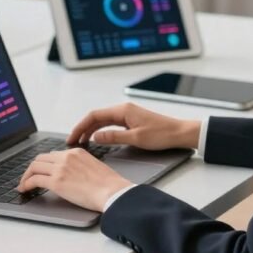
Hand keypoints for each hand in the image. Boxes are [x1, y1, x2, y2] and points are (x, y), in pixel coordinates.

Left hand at [17, 148, 132, 211]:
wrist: (113, 192)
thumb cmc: (109, 184)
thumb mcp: (93, 166)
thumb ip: (80, 165)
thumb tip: (71, 174)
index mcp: (76, 152)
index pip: (53, 155)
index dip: (44, 164)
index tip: (41, 170)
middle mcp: (66, 157)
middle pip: (41, 158)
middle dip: (32, 168)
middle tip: (29, 177)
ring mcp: (60, 168)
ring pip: (34, 167)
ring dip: (26, 176)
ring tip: (24, 184)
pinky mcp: (56, 182)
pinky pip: (34, 180)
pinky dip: (26, 184)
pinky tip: (24, 189)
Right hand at [67, 102, 199, 150]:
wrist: (180, 133)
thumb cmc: (162, 134)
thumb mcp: (136, 138)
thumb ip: (114, 137)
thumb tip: (96, 137)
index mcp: (123, 110)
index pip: (94, 115)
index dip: (81, 126)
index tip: (72, 137)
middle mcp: (123, 110)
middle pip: (96, 117)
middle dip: (83, 129)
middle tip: (72, 142)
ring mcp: (127, 115)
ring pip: (103, 121)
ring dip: (91, 130)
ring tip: (81, 142)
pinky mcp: (131, 121)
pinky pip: (111, 124)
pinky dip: (101, 131)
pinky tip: (97, 139)